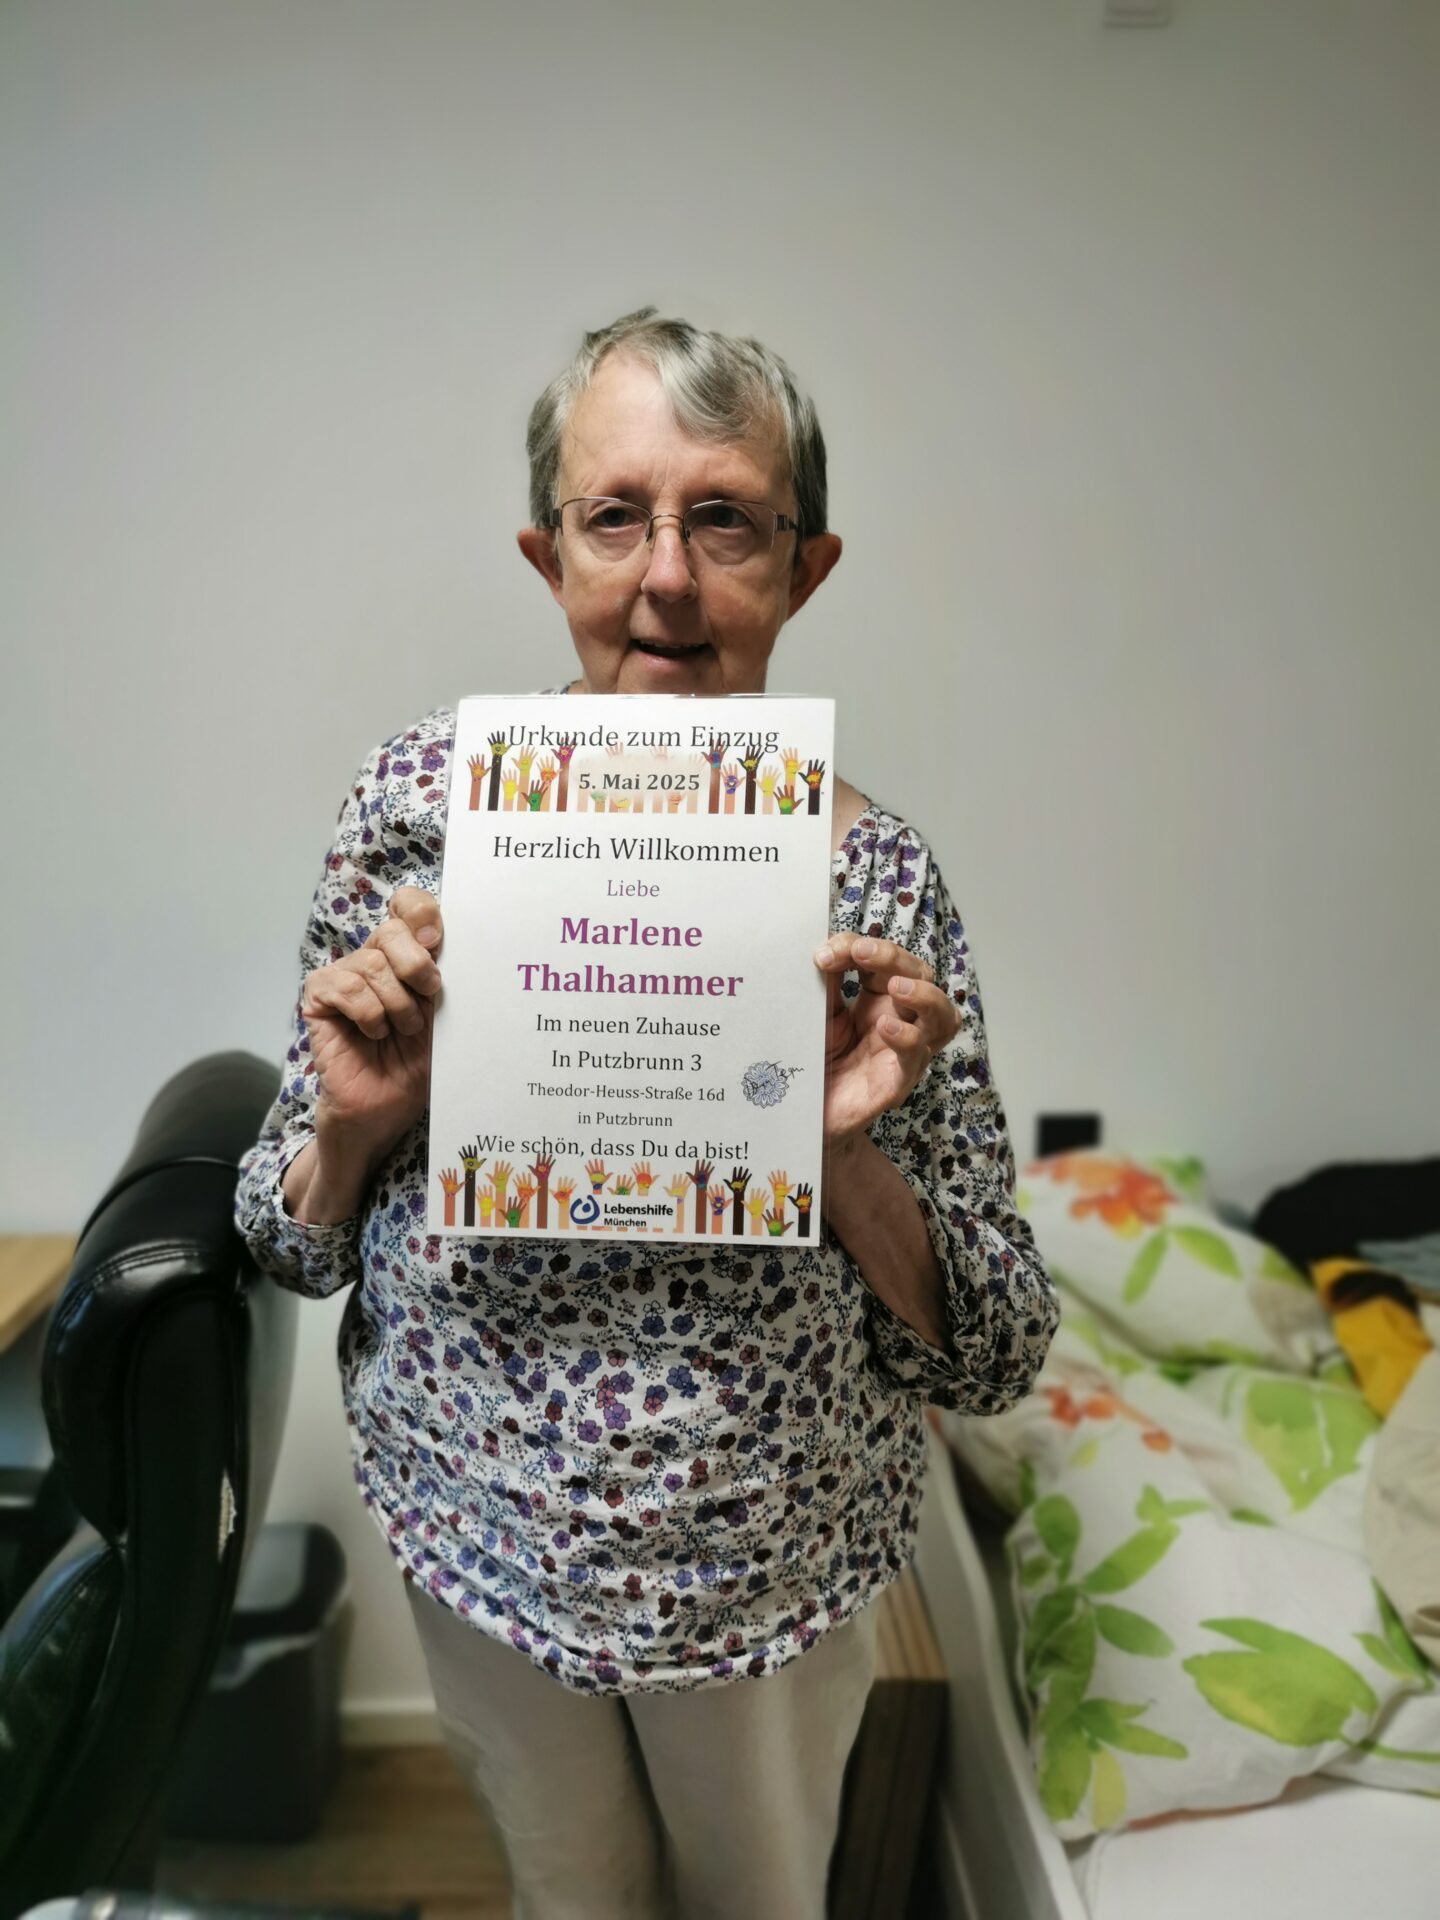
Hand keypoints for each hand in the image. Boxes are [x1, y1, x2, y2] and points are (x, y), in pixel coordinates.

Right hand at [300, 886, 443, 1158]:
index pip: (408, 906)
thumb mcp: (443, 1016)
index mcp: (406, 956)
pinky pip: (345, 986)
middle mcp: (374, 960)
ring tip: (402, 1031)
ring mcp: (344, 977)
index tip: (436, 940)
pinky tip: (374, 1033)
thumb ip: (443, 978)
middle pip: (392, 930)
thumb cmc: (415, 1063)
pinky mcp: (319, 999)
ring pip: (372, 963)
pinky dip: (367, 1012)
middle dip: (416, 964)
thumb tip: (455, 943)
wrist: (386, 1109)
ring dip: (397, 1003)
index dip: (421, 912)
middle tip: (430, 994)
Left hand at [812, 933, 960, 1149]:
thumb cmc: (811, 1061)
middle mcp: (899, 1021)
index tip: (825, 953)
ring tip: (897, 988)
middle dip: (894, 958)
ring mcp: (904, 1052)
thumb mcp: (815, 1012)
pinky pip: (918, 1058)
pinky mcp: (897, 1084)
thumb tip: (826, 947)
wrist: (797, 1114)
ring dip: (925, 996)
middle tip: (861, 953)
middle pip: (922, 977)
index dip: (863, 946)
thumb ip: (824, 980)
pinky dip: (908, 1039)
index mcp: (878, 998)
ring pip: (943, 1017)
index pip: (887, 959)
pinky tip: (885, 1029)